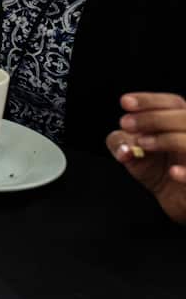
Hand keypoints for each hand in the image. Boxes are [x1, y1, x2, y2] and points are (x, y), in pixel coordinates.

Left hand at [107, 92, 185, 223]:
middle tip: (125, 123)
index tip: (125, 102)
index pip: (171, 103)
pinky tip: (172, 173)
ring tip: (142, 143)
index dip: (148, 101)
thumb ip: (119, 143)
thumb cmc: (155, 166)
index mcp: (180, 120)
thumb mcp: (130, 151)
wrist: (174, 197)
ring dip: (167, 139)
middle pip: (183, 117)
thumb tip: (124, 151)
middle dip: (153, 118)